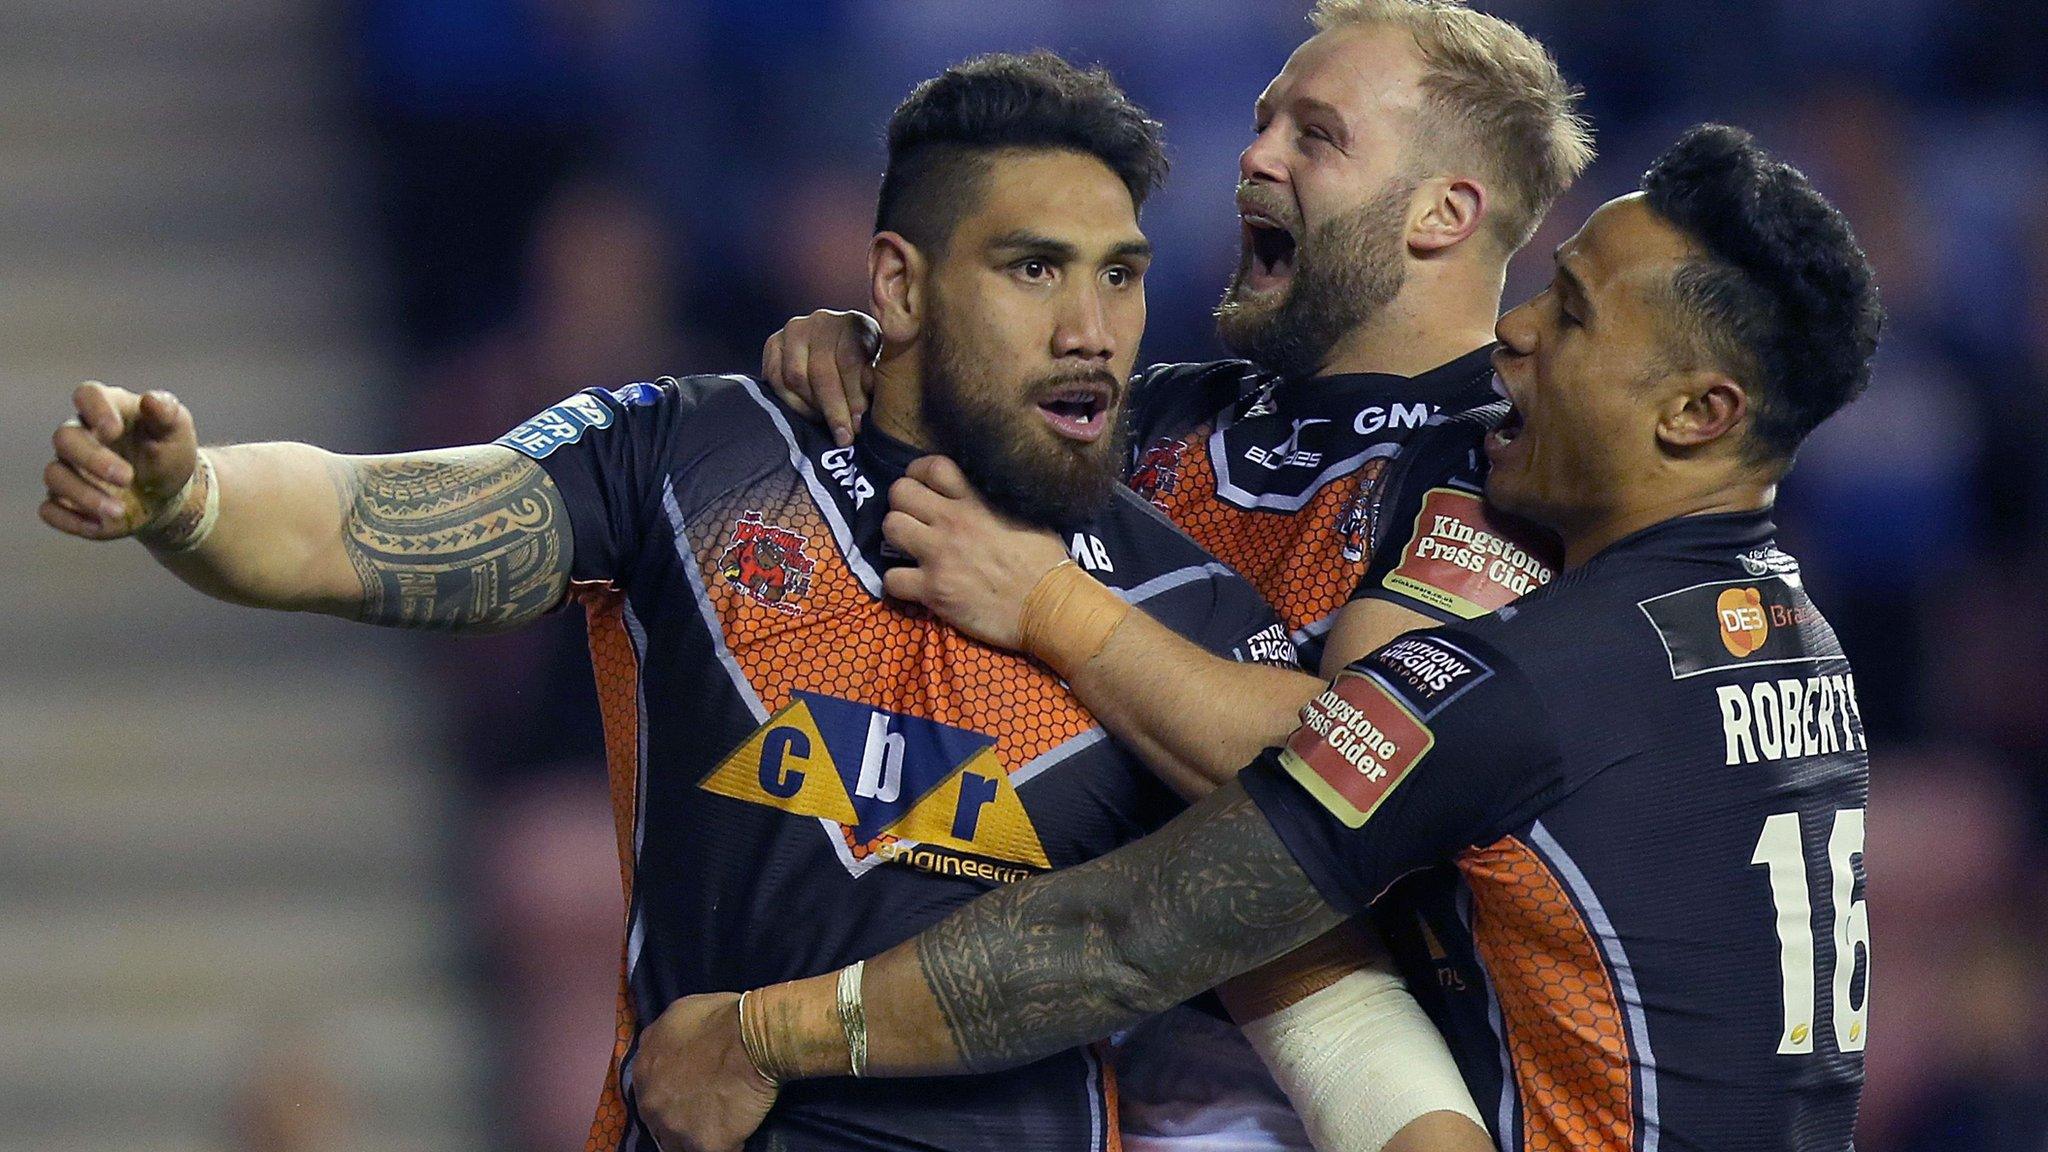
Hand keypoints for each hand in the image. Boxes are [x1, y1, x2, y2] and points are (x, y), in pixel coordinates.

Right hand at [40, 382, 199, 540]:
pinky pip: (50, 510)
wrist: (169, 491)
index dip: (95, 410)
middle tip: (128, 477)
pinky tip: (100, 526)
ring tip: (120, 511)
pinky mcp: (66, 500)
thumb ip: (167, 412)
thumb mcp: (177, 429)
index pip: (87, 395)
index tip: (114, 430)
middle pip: (65, 438)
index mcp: (107, 409)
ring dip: (84, 495)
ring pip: (55, 475)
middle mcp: (80, 435)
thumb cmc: (169, 451)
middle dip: (93, 459)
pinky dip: (70, 520)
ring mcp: (69, 468)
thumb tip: (151, 400)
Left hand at [635, 993, 779, 1151]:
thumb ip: (664, 1037)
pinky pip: (713, 1151)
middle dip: (681, 1118)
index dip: (672, 1094)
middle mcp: (650, 1103)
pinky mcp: (702, 1146)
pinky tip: (739, 1130)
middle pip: (661, 1123)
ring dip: (698, 1135)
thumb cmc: (721, 1019)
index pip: (650, 1093)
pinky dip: (727, 1144)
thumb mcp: (679, 1013)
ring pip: (681, 1144)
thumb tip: (669, 1047)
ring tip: (722, 1122)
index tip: (691, 1091)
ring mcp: (673, 1128)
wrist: (751, 1039)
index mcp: (643, 1070)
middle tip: (707, 1109)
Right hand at [761, 309, 880, 446]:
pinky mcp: (774, 342)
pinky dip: (790, 401)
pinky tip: (809, 412)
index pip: (848, 360)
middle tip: (843, 437)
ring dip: (811, 406)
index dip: (853, 396)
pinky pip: (774, 377)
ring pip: (795, 376)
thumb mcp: (881, 371)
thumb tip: (867, 394)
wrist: (839, 354)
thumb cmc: (867, 368)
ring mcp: (795, 329)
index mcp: (856, 323)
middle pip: (821, 371)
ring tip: (827, 421)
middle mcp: (823, 320)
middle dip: (833, 409)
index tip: (858, 425)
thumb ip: (874, 380)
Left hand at [881, 456, 1071, 649]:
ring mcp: (938, 555)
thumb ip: (995, 502)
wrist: (1049, 607)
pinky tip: (913, 586)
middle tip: (913, 518)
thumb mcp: (1027, 515)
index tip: (922, 485)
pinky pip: (891, 580)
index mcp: (977, 501)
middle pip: (900, 492)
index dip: (919, 473)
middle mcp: (952, 522)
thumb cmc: (1046, 563)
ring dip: (896, 538)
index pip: (933, 467)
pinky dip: (898, 583)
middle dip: (902, 503)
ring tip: (911, 548)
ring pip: (890, 527)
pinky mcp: (933, 591)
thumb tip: (979, 495)